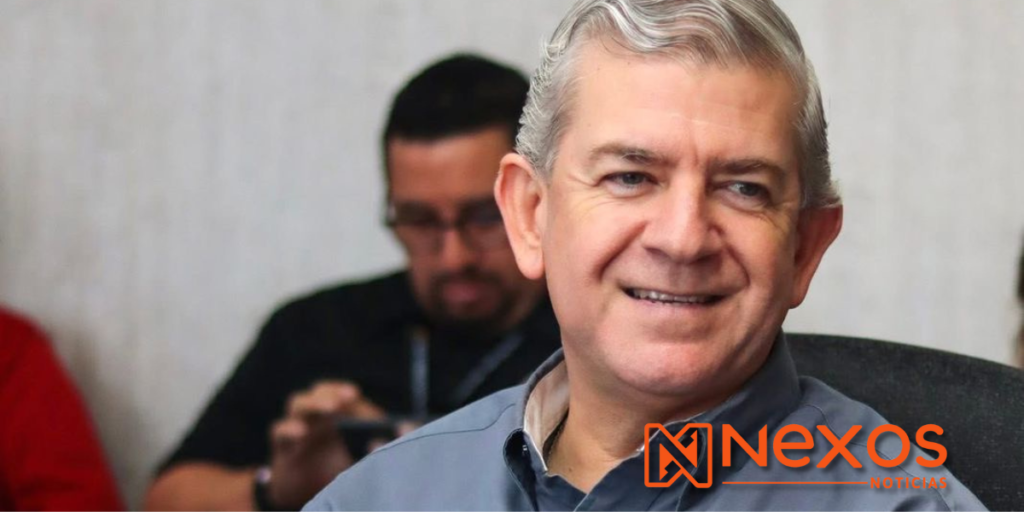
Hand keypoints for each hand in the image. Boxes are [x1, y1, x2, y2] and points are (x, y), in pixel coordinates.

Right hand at [266, 380, 384, 508]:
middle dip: (330, 392)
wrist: (319, 502)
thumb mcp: (369, 459)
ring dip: (312, 403)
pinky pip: (280, 431)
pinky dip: (288, 429)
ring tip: (329, 408)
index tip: (353, 394)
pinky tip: (300, 433)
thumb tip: (404, 429)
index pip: (340, 394)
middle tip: (343, 399)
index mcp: (341, 415)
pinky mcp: (284, 448)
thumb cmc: (347, 473)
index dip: (344, 391)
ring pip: (299, 404)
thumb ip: (388, 443)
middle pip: (320, 393)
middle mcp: (319, 417)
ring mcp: (300, 429)